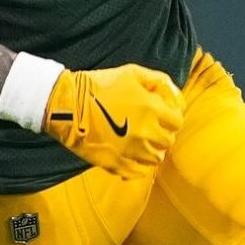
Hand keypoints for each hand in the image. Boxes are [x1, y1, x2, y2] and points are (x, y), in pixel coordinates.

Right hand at [43, 63, 183, 179]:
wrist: (67, 104)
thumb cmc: (99, 85)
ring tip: (140, 142)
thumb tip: (175, 96)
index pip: (177, 121)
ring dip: (152, 150)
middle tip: (150, 127)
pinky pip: (138, 172)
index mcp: (152, 109)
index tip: (162, 115)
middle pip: (167, 141)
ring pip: (155, 159)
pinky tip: (131, 156)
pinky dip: (139, 166)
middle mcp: (145, 132)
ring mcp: (131, 151)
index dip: (171, 118)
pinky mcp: (116, 164)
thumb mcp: (132, 73)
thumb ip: (159, 81)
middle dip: (162, 133)